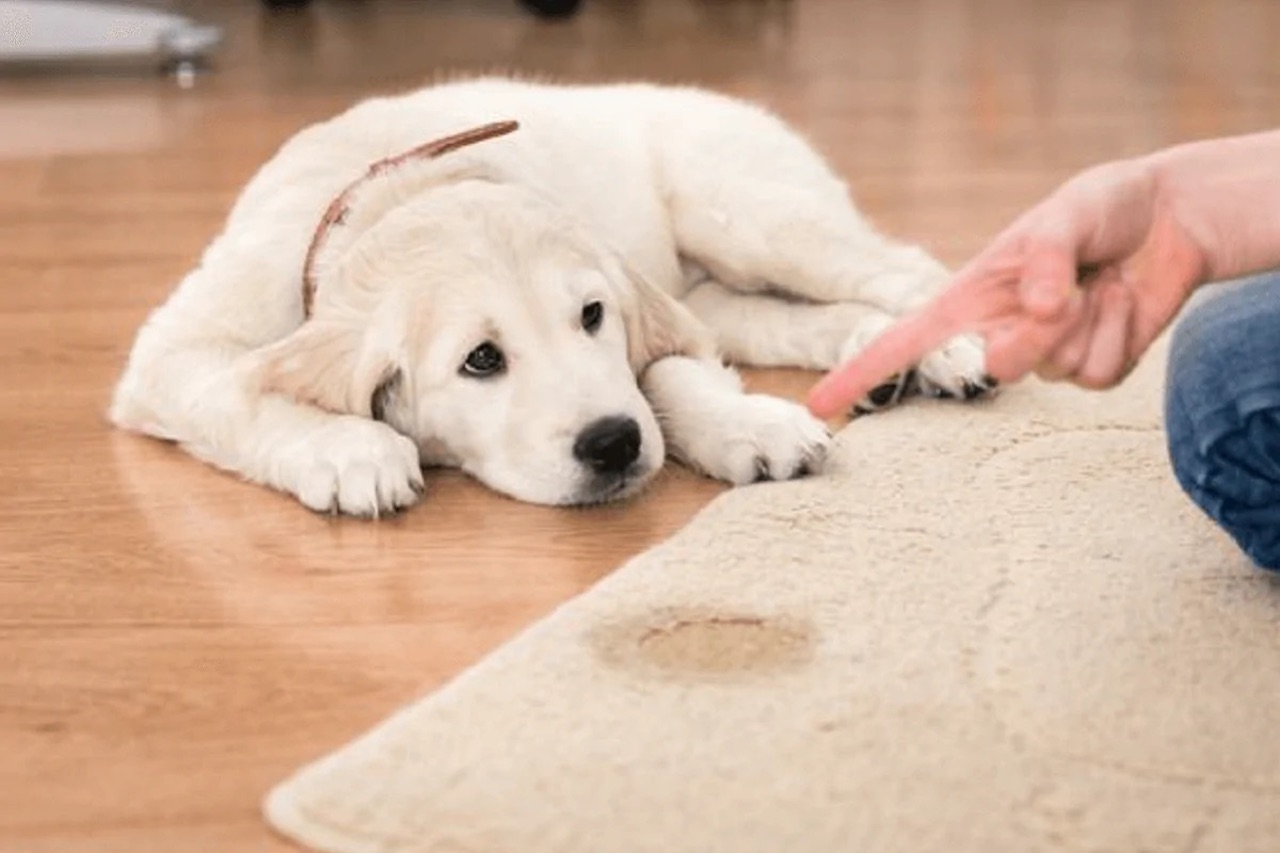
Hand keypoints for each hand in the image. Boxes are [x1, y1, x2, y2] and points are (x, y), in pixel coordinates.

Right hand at [807, 157, 1208, 418]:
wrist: (1172, 219)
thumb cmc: (1103, 207)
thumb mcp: (1068, 212)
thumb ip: (1047, 258)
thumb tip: (1037, 309)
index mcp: (972, 295)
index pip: (904, 341)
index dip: (860, 372)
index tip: (820, 405)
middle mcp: (1001, 330)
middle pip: (997, 368)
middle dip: (1035, 336)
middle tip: (1069, 293)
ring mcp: (1047, 355)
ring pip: (1056, 371)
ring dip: (1091, 322)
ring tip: (1104, 282)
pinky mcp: (1091, 367)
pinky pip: (1099, 375)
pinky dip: (1121, 334)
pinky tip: (1126, 302)